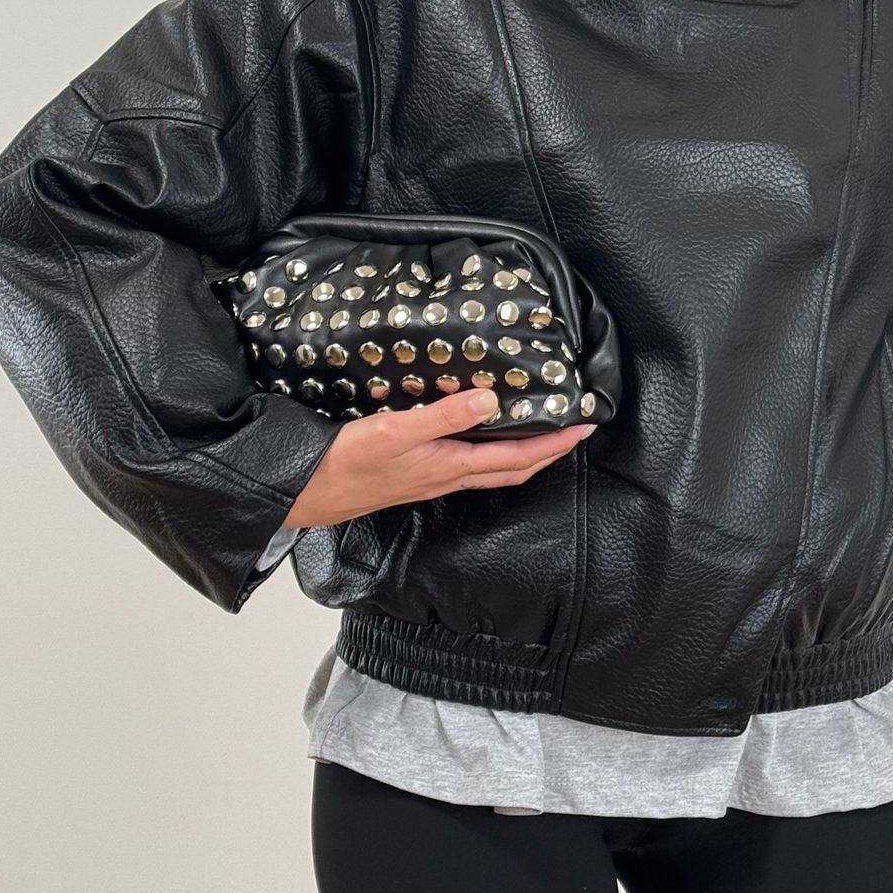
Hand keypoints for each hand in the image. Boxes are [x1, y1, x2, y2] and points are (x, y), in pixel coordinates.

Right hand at [282, 387, 594, 526]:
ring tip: (542, 433)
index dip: (554, 444)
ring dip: (524, 454)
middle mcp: (449, 477)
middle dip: (549, 452)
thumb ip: (443, 415)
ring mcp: (434, 479)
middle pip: (513, 469)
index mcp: (451, 467)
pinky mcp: (419, 475)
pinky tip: (484, 437)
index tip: (584, 428)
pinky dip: (491, 453)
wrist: (308, 492)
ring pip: (493, 470)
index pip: (518, 458)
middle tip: (575, 431)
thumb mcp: (395, 431)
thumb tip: (491, 400)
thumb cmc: (348, 463)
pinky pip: (470, 466)